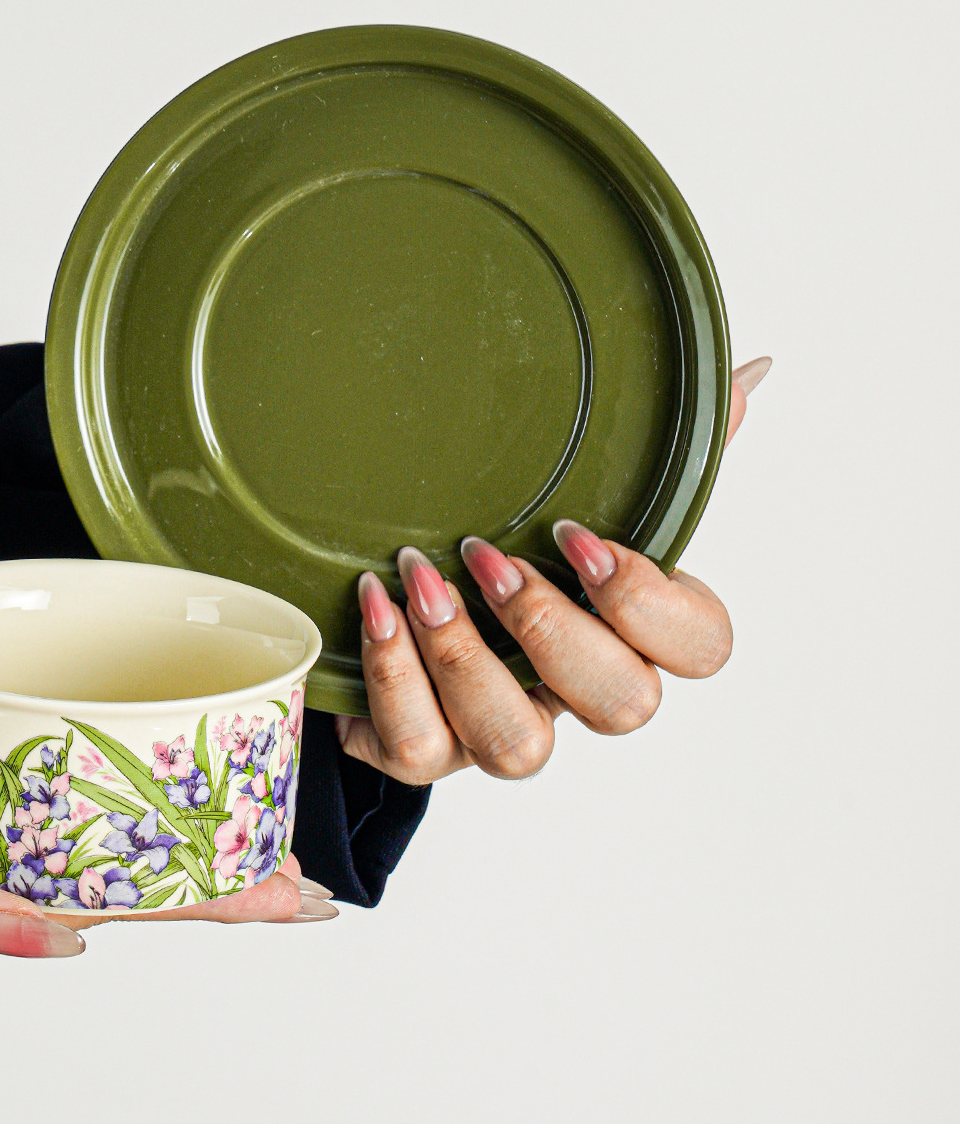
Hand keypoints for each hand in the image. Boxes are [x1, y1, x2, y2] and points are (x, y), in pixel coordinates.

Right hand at [0, 752, 330, 981]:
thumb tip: (55, 941)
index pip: (110, 912)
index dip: (200, 901)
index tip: (286, 896)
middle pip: (115, 871)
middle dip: (208, 867)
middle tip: (295, 859)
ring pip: (73, 823)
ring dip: (154, 814)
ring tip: (238, 807)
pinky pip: (16, 774)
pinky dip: (74, 762)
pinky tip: (118, 750)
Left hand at [335, 357, 770, 785]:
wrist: (397, 605)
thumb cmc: (515, 546)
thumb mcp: (583, 491)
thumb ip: (665, 447)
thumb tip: (747, 372)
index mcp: (632, 633)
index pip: (703, 649)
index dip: (649, 602)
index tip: (577, 533)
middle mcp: (575, 696)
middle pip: (624, 707)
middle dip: (553, 627)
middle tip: (486, 554)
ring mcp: (500, 732)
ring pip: (519, 747)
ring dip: (466, 657)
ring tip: (418, 577)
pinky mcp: (422, 750)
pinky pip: (416, 750)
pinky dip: (392, 677)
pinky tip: (375, 605)